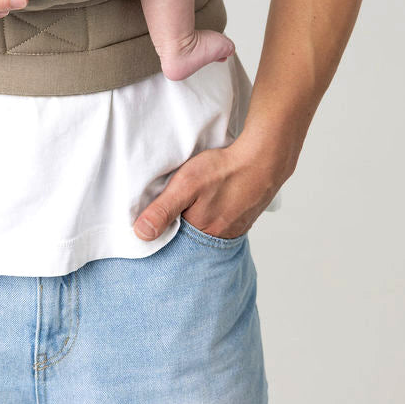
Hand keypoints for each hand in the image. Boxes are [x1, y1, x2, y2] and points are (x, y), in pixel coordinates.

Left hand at [132, 138, 286, 241]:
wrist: (263, 159)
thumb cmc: (224, 170)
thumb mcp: (186, 185)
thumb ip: (163, 209)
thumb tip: (141, 234)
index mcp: (201, 234)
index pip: (174, 244)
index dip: (163, 234)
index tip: (153, 226)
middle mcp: (219, 238)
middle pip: (191, 240)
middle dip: (180, 230)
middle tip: (175, 212)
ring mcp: (234, 229)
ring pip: (208, 232)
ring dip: (198, 223)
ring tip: (193, 207)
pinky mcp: (243, 218)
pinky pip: (223, 224)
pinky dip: (215, 217)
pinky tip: (213, 204)